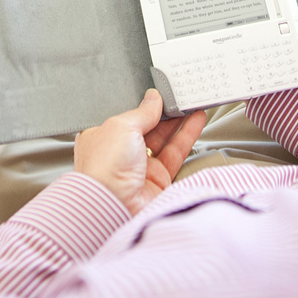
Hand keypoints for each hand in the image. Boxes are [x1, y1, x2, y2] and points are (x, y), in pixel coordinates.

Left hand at [73, 89, 206, 215]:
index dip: (142, 102)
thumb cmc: (104, 167)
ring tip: (193, 102)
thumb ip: (142, 111)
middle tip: (180, 93)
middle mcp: (120, 152)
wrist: (113, 208)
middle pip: (147, 125)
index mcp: (101, 136)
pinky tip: (196, 120)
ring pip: (164, 138)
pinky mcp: (158, 180)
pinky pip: (175, 152)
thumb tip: (153, 97)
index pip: (125, 113)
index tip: (159, 89)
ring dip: (179, 120)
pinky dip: (187, 135)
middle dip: (164, 110)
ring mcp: (139, 167)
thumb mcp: (122, 126)